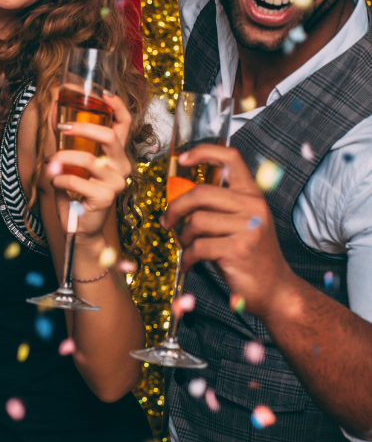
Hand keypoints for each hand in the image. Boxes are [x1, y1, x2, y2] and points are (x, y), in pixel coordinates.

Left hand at [47, 89, 131, 242]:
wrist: (79, 226)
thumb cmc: (76, 191)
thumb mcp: (72, 162)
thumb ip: (68, 141)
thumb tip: (53, 113)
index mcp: (117, 153)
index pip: (125, 124)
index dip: (117, 105)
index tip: (102, 93)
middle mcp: (122, 165)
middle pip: (109, 136)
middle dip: (83, 128)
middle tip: (61, 127)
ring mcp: (116, 182)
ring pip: (88, 160)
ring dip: (62, 158)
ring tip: (51, 163)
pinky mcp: (106, 197)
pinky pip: (76, 181)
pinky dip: (59, 179)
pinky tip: (55, 182)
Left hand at [160, 144, 295, 316]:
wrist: (275, 289)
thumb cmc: (250, 254)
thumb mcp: (240, 223)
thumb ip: (218, 206)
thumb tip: (178, 194)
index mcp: (253, 195)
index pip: (231, 158)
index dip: (205, 152)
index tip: (184, 158)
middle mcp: (253, 207)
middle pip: (201, 192)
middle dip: (176, 207)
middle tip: (167, 221)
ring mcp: (248, 228)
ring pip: (197, 221)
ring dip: (184, 237)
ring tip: (187, 246)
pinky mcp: (238, 250)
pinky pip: (198, 246)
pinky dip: (187, 257)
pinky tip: (189, 263)